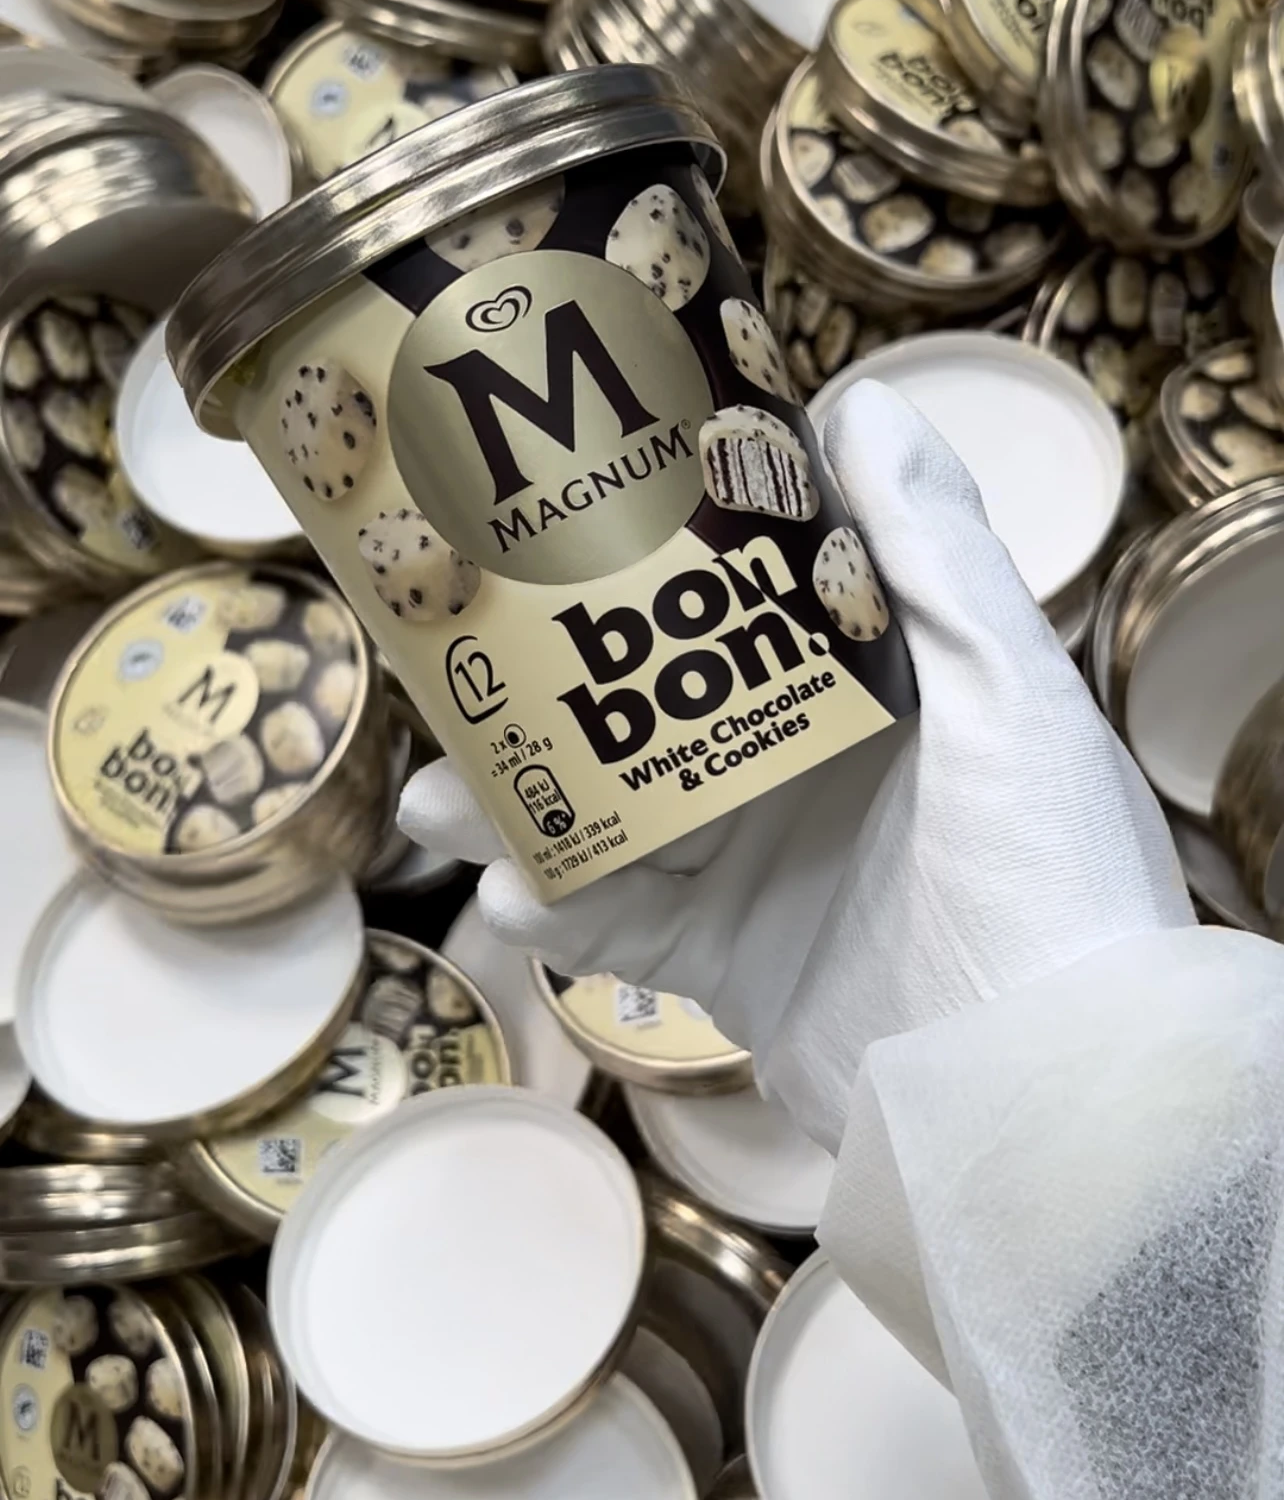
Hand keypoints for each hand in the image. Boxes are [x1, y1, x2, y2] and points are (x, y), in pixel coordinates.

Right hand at [399, 380, 1193, 1150]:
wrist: (1042, 1097)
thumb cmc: (1048, 874)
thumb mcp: (1008, 693)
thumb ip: (935, 552)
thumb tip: (861, 401)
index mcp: (875, 692)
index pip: (746, 599)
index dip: (655, 555)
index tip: (562, 513)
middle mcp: (810, 770)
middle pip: (651, 708)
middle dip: (547, 692)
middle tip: (451, 664)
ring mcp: (763, 869)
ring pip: (614, 815)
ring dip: (522, 806)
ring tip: (435, 800)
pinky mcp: (731, 966)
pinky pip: (621, 929)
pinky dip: (559, 911)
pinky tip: (509, 896)